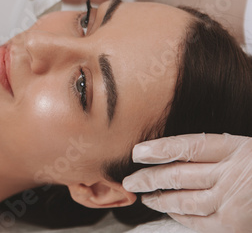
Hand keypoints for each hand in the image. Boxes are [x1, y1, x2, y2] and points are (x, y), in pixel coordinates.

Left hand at [122, 133, 251, 232]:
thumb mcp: (248, 149)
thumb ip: (219, 151)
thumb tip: (180, 154)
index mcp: (237, 148)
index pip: (187, 146)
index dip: (159, 149)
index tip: (138, 152)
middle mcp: (231, 173)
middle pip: (178, 174)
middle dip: (149, 178)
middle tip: (130, 181)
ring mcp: (232, 200)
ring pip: (184, 200)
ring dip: (160, 198)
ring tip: (144, 196)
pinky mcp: (235, 224)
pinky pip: (199, 221)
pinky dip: (181, 216)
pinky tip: (170, 212)